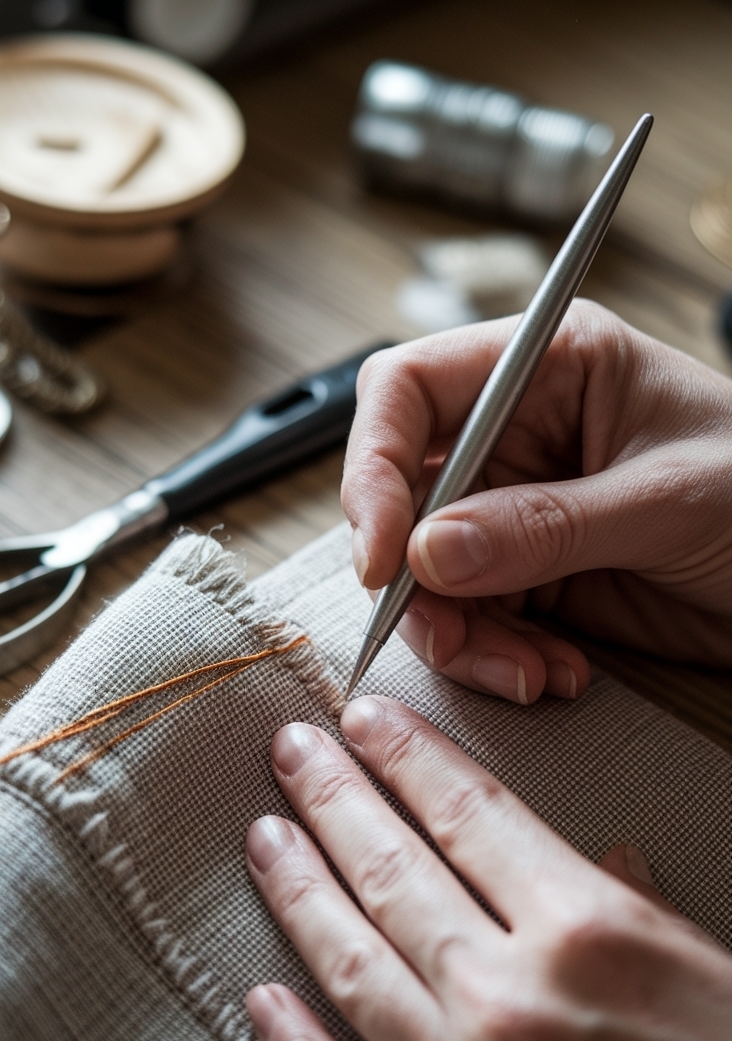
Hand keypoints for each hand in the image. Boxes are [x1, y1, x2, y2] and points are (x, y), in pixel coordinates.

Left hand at [245, 697, 731, 1040]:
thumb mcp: (715, 968)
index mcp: (591, 931)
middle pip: (393, 871)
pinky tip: (260, 997)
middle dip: (331, 798)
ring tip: (265, 839)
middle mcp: (514, 1000)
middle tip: (291, 751)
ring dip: (297, 893)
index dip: (405, 756)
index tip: (362, 717)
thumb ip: (638, 907)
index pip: (468, 813)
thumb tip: (604, 858)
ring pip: (352, 967)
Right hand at [341, 302, 731, 704]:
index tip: (381, 555)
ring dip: (461, 635)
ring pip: (427, 574)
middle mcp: (517, 434)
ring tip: (525, 671)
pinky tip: (554, 672)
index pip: (408, 390)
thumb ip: (544, 526)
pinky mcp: (529, 574)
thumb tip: (428, 551)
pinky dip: (498, 659)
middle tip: (450, 634)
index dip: (374, 466)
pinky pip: (472, 620)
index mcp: (548, 368)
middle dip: (415, 578)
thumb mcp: (665, 501)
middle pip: (402, 496)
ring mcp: (517, 509)